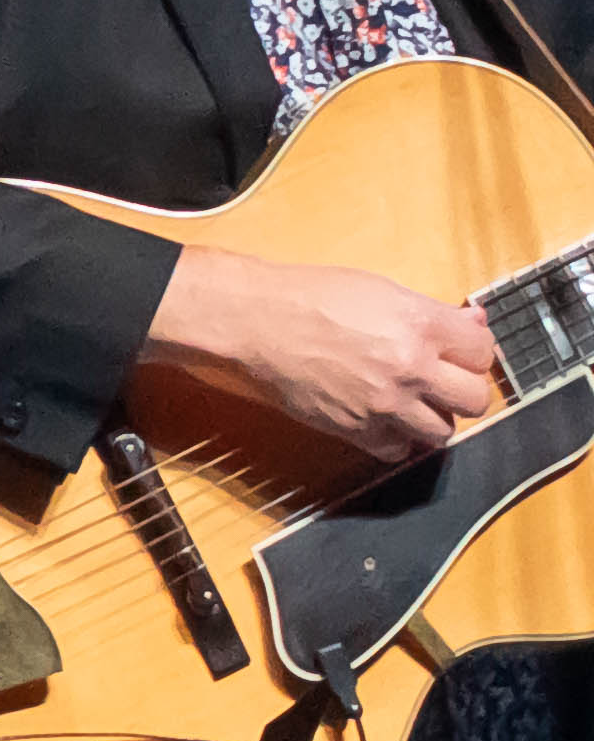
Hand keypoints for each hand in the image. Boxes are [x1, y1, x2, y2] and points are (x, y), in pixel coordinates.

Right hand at [147, 245, 499, 454]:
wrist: (257, 322)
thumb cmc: (313, 298)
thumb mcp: (383, 290)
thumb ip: (432, 313)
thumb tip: (471, 324)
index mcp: (422, 326)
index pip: (484, 352)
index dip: (472, 352)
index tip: (458, 353)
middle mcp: (410, 368)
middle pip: (474, 399)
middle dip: (462, 390)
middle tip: (444, 382)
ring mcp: (383, 403)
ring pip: (442, 432)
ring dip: (434, 419)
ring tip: (415, 404)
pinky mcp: (354, 428)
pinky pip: (397, 450)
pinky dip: (396, 440)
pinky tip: (385, 422)